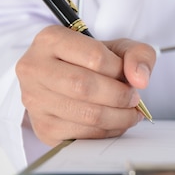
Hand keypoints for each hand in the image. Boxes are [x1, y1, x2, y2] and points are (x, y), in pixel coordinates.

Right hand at [16, 25, 155, 145]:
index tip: (129, 76)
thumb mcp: (119, 47)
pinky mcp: (42, 128)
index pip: (94, 56)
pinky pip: (82, 135)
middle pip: (85, 87)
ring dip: (119, 117)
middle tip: (134, 98)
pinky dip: (107, 132)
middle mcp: (34, 68)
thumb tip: (140, 79)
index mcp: (50, 39)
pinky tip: (115, 122)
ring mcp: (34, 100)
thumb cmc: (93, 61)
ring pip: (85, 114)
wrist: (70, 79)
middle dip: (120, 96)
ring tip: (130, 112)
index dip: (120, 69)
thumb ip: (138, 54)